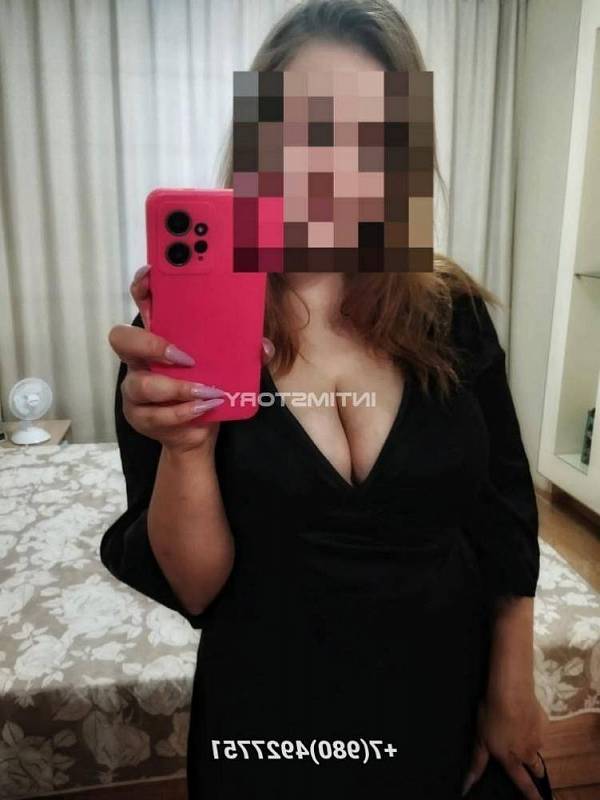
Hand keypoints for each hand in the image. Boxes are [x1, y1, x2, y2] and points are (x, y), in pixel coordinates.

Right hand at [107, 265, 274, 453]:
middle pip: (122, 338)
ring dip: (175, 388)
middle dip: (150, 343)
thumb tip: (263, 346)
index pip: (142, 301)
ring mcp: (135, 388)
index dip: (143, 287)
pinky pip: (154, 415)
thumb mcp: (228, 367)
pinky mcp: (139, 416)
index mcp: (160, 335)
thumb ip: (245, 353)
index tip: (155, 276)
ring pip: (141, 384)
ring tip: (204, 391)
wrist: (197, 432)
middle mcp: (140, 358)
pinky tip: (202, 410)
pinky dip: (182, 413)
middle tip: (183, 356)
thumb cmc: (207, 388)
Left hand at [462, 693, 547, 798]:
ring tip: (521, 730)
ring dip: (532, 743)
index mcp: (512, 759)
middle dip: (535, 769)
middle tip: (533, 767)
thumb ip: (477, 764)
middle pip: (536, 767)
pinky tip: (524, 713)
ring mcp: (539, 737)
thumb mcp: (480, 740)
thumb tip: (465, 787)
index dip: (532, 795)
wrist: (511, 693)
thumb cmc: (492, 717)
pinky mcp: (544, 722)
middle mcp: (528, 753)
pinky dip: (533, 725)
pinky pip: (540, 728)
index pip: (524, 784)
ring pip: (538, 746)